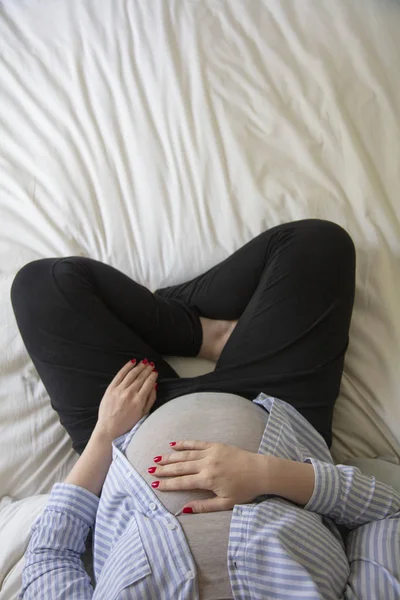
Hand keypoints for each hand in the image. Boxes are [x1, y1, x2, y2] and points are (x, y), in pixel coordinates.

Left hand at [95, 359, 157, 440]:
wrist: (109, 429)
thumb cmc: (127, 424)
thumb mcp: (143, 414)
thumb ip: (150, 399)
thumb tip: (155, 385)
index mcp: (139, 401)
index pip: (148, 383)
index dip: (153, 376)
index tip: (155, 372)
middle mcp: (129, 393)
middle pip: (140, 377)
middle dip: (147, 369)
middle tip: (151, 364)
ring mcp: (119, 390)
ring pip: (131, 374)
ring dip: (139, 367)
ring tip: (144, 362)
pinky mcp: (110, 389)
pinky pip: (120, 374)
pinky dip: (126, 367)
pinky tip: (132, 362)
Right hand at [150, 440, 266, 512]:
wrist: (260, 471)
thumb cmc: (245, 490)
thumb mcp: (225, 503)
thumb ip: (204, 506)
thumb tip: (185, 509)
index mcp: (208, 479)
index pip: (182, 482)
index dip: (168, 484)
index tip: (155, 484)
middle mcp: (206, 464)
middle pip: (180, 467)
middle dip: (164, 469)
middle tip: (151, 470)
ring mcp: (211, 453)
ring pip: (185, 454)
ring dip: (170, 456)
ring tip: (157, 459)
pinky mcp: (216, 445)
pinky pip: (196, 443)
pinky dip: (184, 444)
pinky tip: (173, 444)